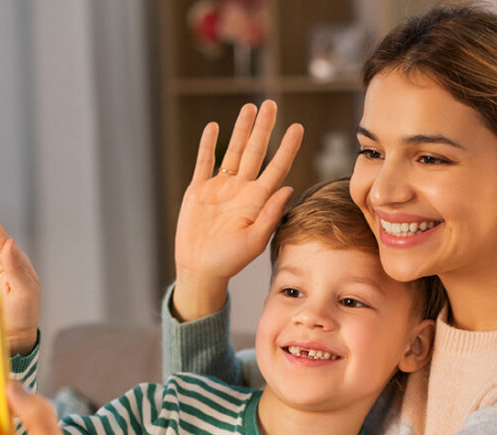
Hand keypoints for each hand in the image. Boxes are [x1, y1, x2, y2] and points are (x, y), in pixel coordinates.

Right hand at [172, 100, 303, 321]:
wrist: (200, 269)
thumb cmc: (230, 260)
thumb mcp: (255, 240)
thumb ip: (270, 214)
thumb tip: (288, 188)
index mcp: (257, 200)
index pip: (276, 168)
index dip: (287, 148)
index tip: (297, 127)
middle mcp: (241, 190)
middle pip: (255, 152)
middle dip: (263, 128)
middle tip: (271, 104)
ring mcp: (220, 188)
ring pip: (233, 151)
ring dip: (241, 130)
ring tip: (249, 108)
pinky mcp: (199, 190)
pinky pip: (205, 162)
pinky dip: (208, 145)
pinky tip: (214, 127)